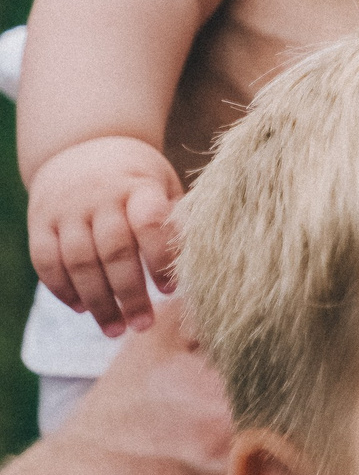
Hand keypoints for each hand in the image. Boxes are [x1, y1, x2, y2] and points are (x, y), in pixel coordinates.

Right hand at [27, 136, 182, 335]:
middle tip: (143, 326)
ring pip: (79, 261)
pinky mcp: (40, 222)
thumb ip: (176, 218)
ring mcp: (66, 209)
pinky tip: (81, 309)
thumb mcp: (163, 184)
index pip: (150, 223)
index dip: (160, 258)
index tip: (172, 290)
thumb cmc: (137, 176)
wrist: (83, 145)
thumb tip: (202, 260)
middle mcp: (100, 197)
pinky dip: (62, 288)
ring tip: (115, 330)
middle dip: (129, 293)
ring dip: (97, 301)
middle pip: (113, 250)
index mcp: (138, 185)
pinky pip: (46, 261)